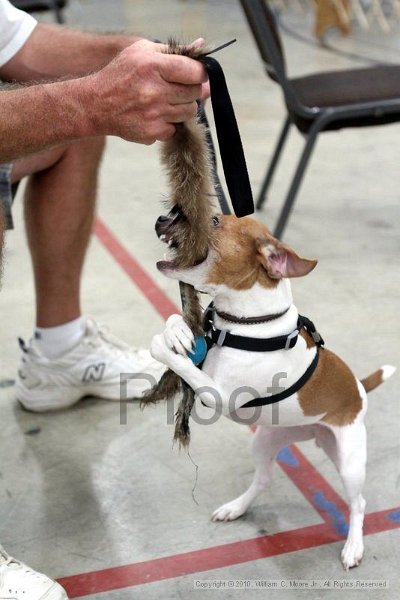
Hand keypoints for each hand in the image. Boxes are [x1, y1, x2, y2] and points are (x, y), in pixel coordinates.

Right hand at [86, 39, 207, 143]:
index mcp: (153, 66)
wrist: (96, 105)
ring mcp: (154, 114)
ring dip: (182, 107)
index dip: (200, 74)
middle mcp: (154, 91)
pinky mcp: (152, 133)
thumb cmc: (120, 75)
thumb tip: (201, 46)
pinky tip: (155, 115)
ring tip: (164, 101)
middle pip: (195, 93)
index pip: (196, 72)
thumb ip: (174, 50)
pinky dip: (169, 123)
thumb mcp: (142, 51)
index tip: (194, 75)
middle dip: (190, 90)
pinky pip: (175, 128)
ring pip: (189, 112)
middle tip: (175, 88)